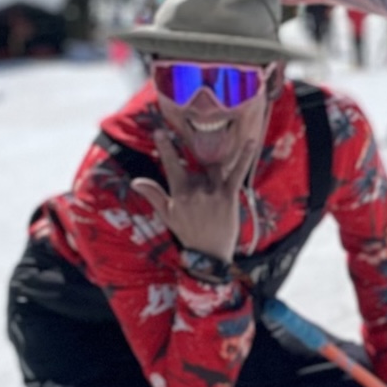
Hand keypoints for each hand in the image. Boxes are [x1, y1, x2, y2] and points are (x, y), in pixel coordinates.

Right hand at [130, 128, 251, 267]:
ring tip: (213, 193)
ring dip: (214, 172)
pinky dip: (244, 157)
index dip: (165, 148)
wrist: (209, 254)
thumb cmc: (188, 233)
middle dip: (199, 174)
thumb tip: (135, 181)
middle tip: (203, 193)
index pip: (171, 165)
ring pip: (214, 168)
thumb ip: (153, 195)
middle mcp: (196, 191)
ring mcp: (213, 193)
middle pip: (198, 167)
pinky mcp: (229, 197)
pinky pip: (237, 173)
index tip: (159, 132)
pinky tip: (251, 142)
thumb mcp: (167, 215)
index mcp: (180, 193)